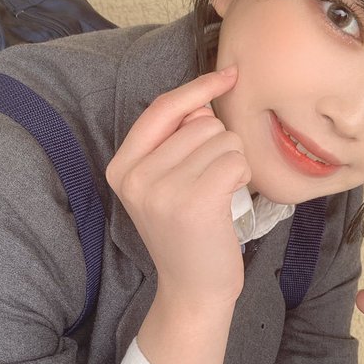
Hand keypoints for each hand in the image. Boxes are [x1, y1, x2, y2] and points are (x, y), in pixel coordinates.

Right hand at [105, 66, 249, 308]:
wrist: (193, 290)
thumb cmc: (188, 233)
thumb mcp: (166, 184)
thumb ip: (177, 140)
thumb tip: (204, 100)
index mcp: (121, 167)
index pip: (161, 109)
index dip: (198, 88)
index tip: (228, 74)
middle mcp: (135, 177)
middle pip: (200, 123)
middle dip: (218, 146)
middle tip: (208, 185)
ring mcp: (161, 190)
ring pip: (222, 140)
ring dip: (232, 163)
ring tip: (216, 196)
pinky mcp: (193, 203)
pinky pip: (234, 160)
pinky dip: (241, 177)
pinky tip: (228, 201)